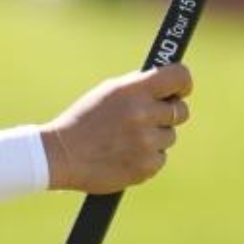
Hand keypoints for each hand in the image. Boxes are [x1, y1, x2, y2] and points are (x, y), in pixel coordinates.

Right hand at [41, 64, 192, 192]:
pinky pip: (160, 158)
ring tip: (125, 140)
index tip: (179, 90)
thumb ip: (139, 87)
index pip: (179, 77)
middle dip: (167, 113)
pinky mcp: (146, 166)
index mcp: (133, 91)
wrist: (61, 156)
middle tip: (147, 117)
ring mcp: (146, 142)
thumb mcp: (107, 93)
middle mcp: (143, 114)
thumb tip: (169, 84)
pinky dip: (146, 157)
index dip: (183, 83)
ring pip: (169, 136)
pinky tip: (124, 155)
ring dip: (154, 137)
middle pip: (180, 110)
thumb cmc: (83, 120)